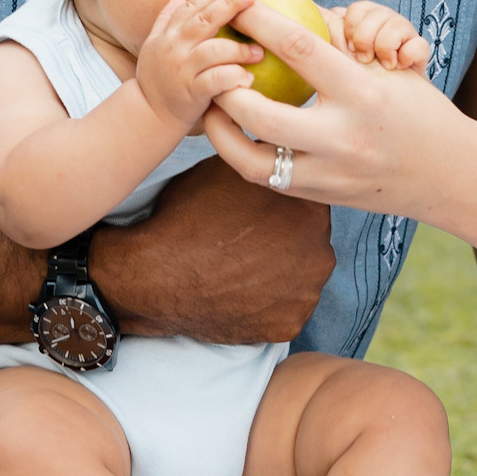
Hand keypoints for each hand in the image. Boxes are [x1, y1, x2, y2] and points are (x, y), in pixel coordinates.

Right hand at [90, 154, 334, 342]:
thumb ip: (262, 162)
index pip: (309, 200)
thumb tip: (271, 149)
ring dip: (281, 273)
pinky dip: (268, 305)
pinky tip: (241, 294)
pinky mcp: (289, 325)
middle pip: (310, 241)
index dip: (284, 205)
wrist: (156, 275)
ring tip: (243, 269)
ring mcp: (307, 293)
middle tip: (250, 242)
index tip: (263, 212)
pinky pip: (285, 311)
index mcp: (310, 208)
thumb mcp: (227, 170)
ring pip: (300, 277)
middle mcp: (320, 251)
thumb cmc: (188, 217)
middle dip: (287, 240)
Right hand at [134, 0, 262, 131]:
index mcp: (168, 35)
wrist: (148, 115)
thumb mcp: (154, 46)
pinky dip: (233, 77)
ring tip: (259, 51)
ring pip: (213, 50)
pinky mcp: (192, 93)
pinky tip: (248, 77)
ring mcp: (183, 70)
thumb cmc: (157, 79)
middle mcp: (174, 49)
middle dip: (229, 6)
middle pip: (204, 21)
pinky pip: (216, 80)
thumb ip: (165, 19)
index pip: (190, 7)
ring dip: (238, 49)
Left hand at [204, 0, 468, 219]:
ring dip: (221, 133)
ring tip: (209, 108)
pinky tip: (233, 136)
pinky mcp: (322, 196)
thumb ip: (342, 46)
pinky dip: (243, 155)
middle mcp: (343, 138)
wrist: (450, 176)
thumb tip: (294, 14)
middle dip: (226, 88)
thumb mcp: (388, 71)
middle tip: (211, 66)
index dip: (261, 24)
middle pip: (260, 114)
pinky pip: (267, 178)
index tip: (236, 7)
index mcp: (363, 94)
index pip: (300, 49)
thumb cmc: (420, 112)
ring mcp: (330, 174)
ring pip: (251, 161)